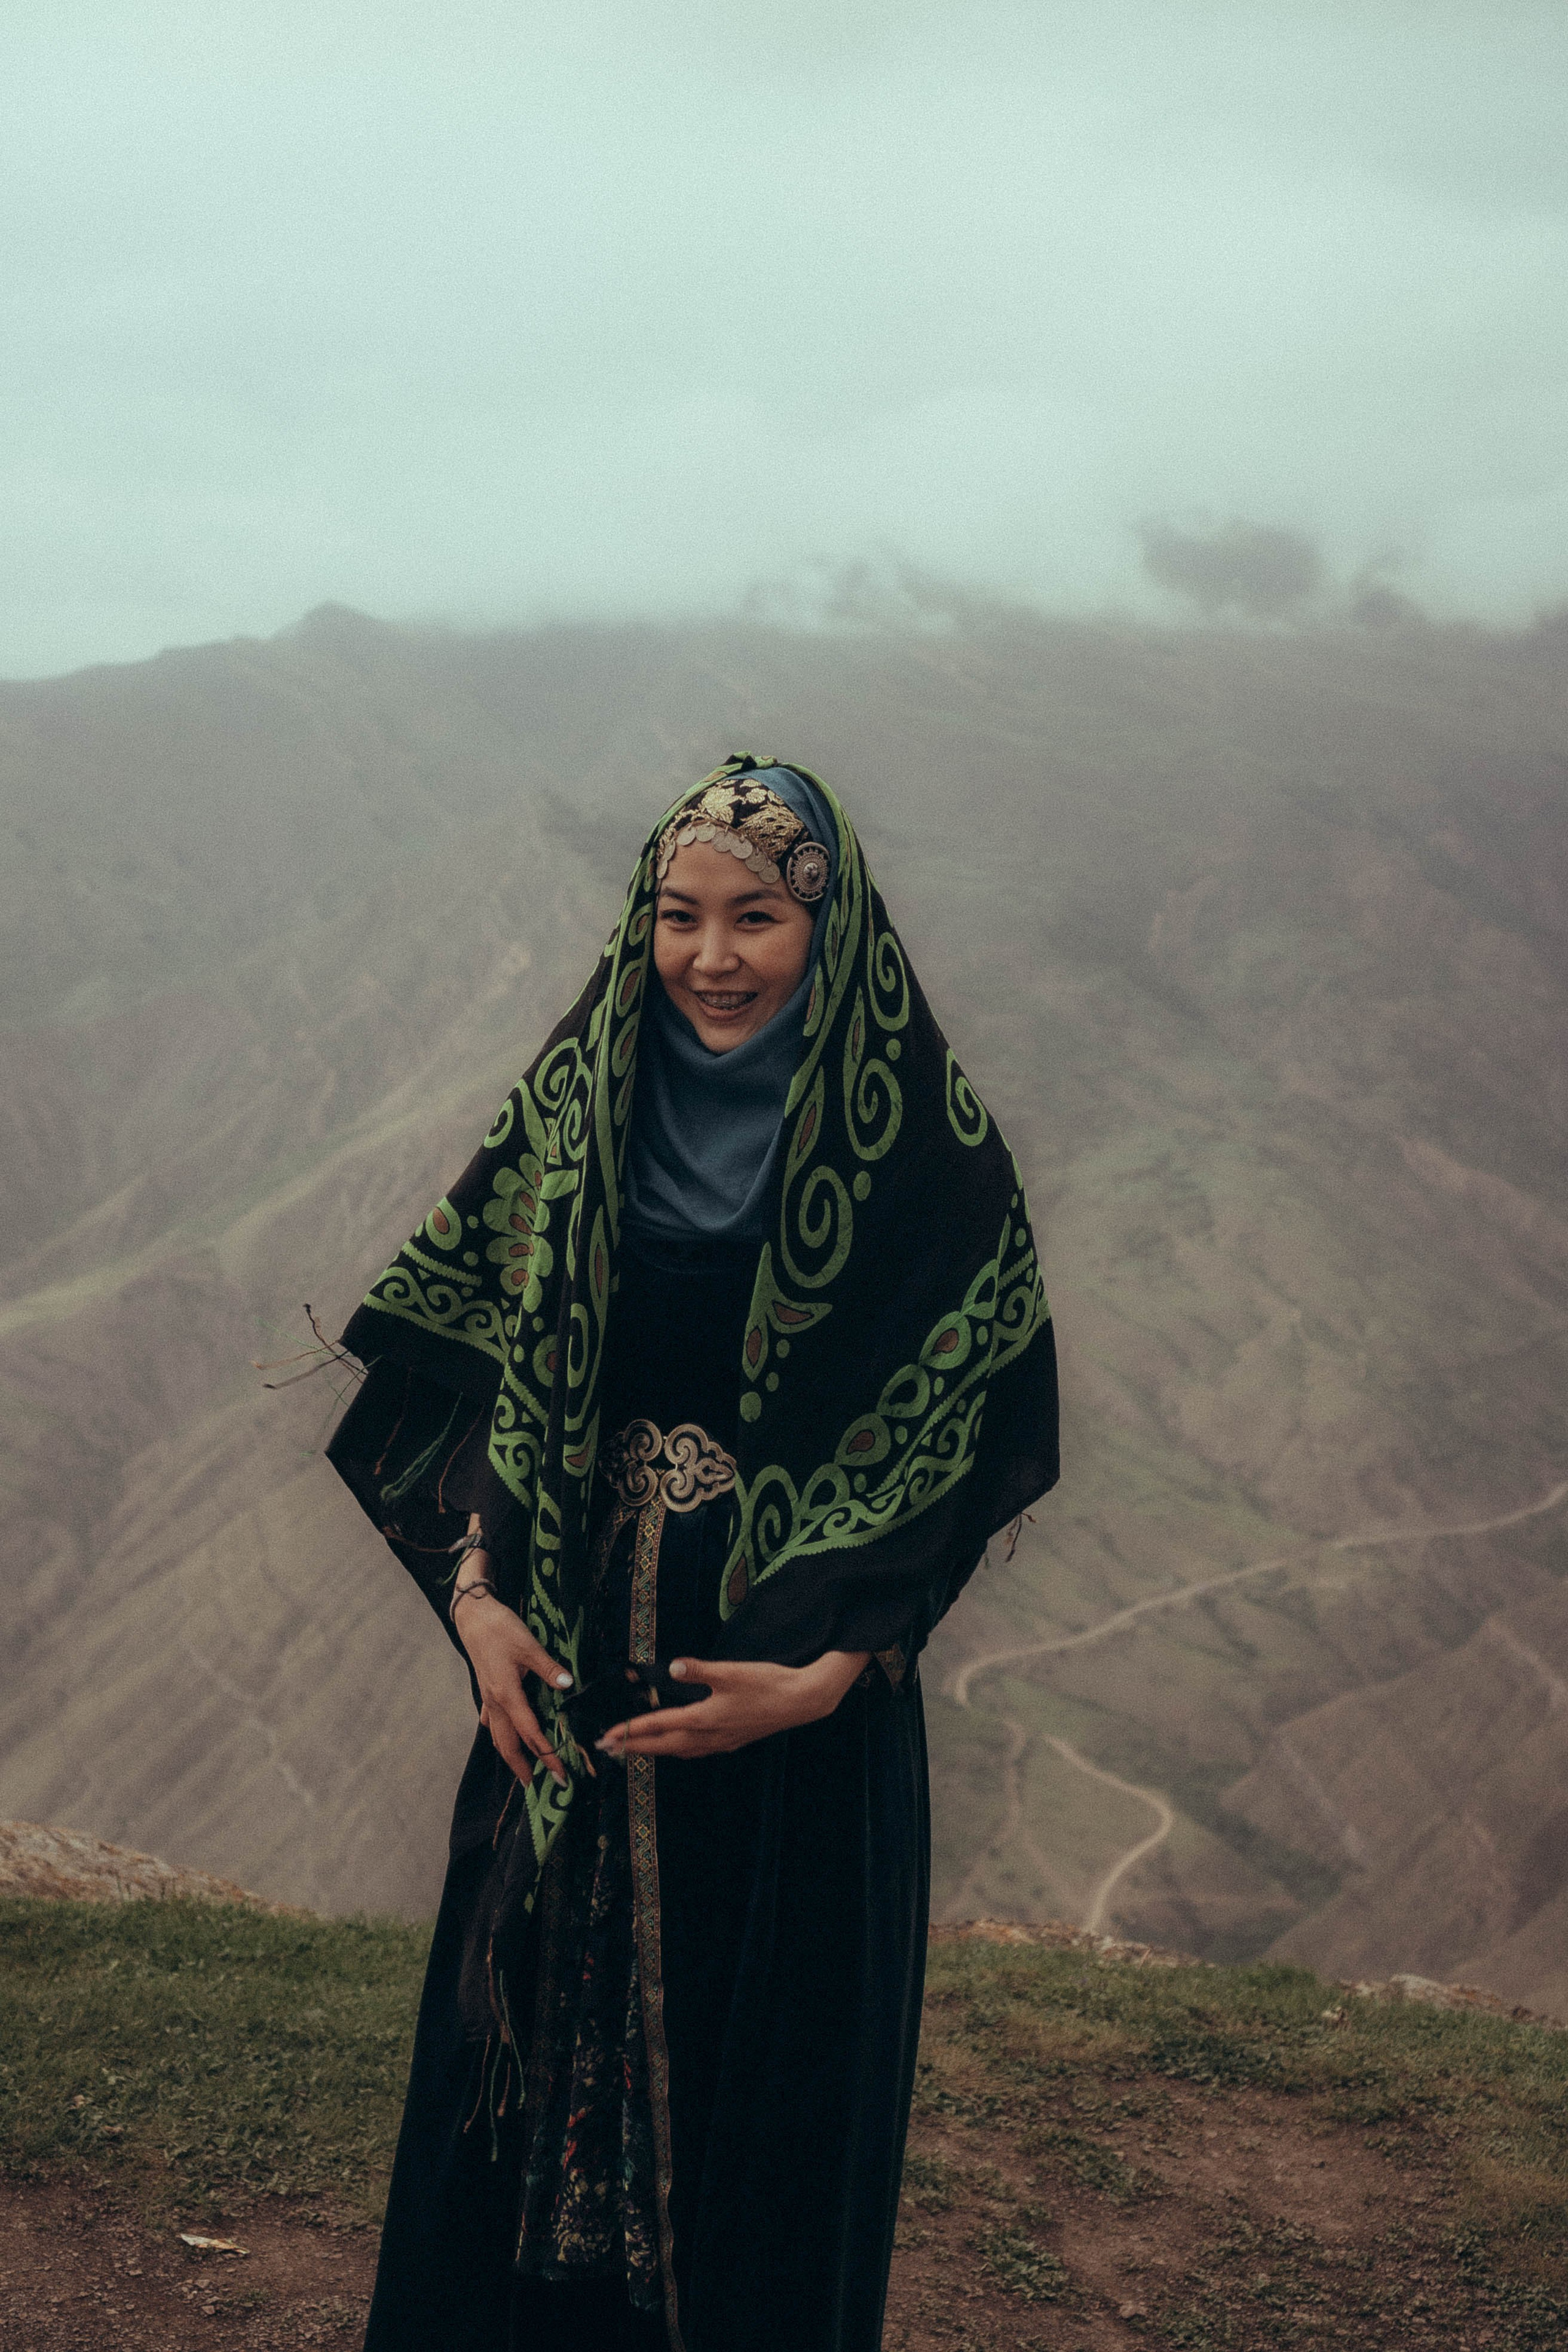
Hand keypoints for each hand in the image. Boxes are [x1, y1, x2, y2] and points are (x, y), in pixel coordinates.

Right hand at [453, 1561, 572, 1787]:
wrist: (472, 1615)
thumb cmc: (500, 1628)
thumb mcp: (528, 1645)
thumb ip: (549, 1667)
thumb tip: (568, 1683)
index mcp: (507, 1696)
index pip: (530, 1734)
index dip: (546, 1755)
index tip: (560, 1774)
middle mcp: (495, 1702)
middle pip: (508, 1744)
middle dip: (523, 1768)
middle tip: (538, 1786)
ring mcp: (488, 1697)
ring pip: (497, 1735)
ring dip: (510, 1754)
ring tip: (522, 1770)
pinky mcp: (486, 1689)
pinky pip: (491, 1719)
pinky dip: (498, 1732)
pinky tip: (499, 1734)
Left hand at [597, 1651, 870, 1760]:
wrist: (802, 1701)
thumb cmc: (767, 1684)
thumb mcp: (732, 1672)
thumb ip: (699, 1670)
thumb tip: (673, 1667)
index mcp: (705, 1718)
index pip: (659, 1726)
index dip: (631, 1731)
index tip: (607, 1736)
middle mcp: (710, 1735)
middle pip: (663, 1745)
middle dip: (634, 1747)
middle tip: (607, 1749)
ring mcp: (722, 1741)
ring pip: (679, 1750)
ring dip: (654, 1750)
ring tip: (635, 1748)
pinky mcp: (733, 1740)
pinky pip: (696, 1750)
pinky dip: (678, 1748)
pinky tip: (679, 1743)